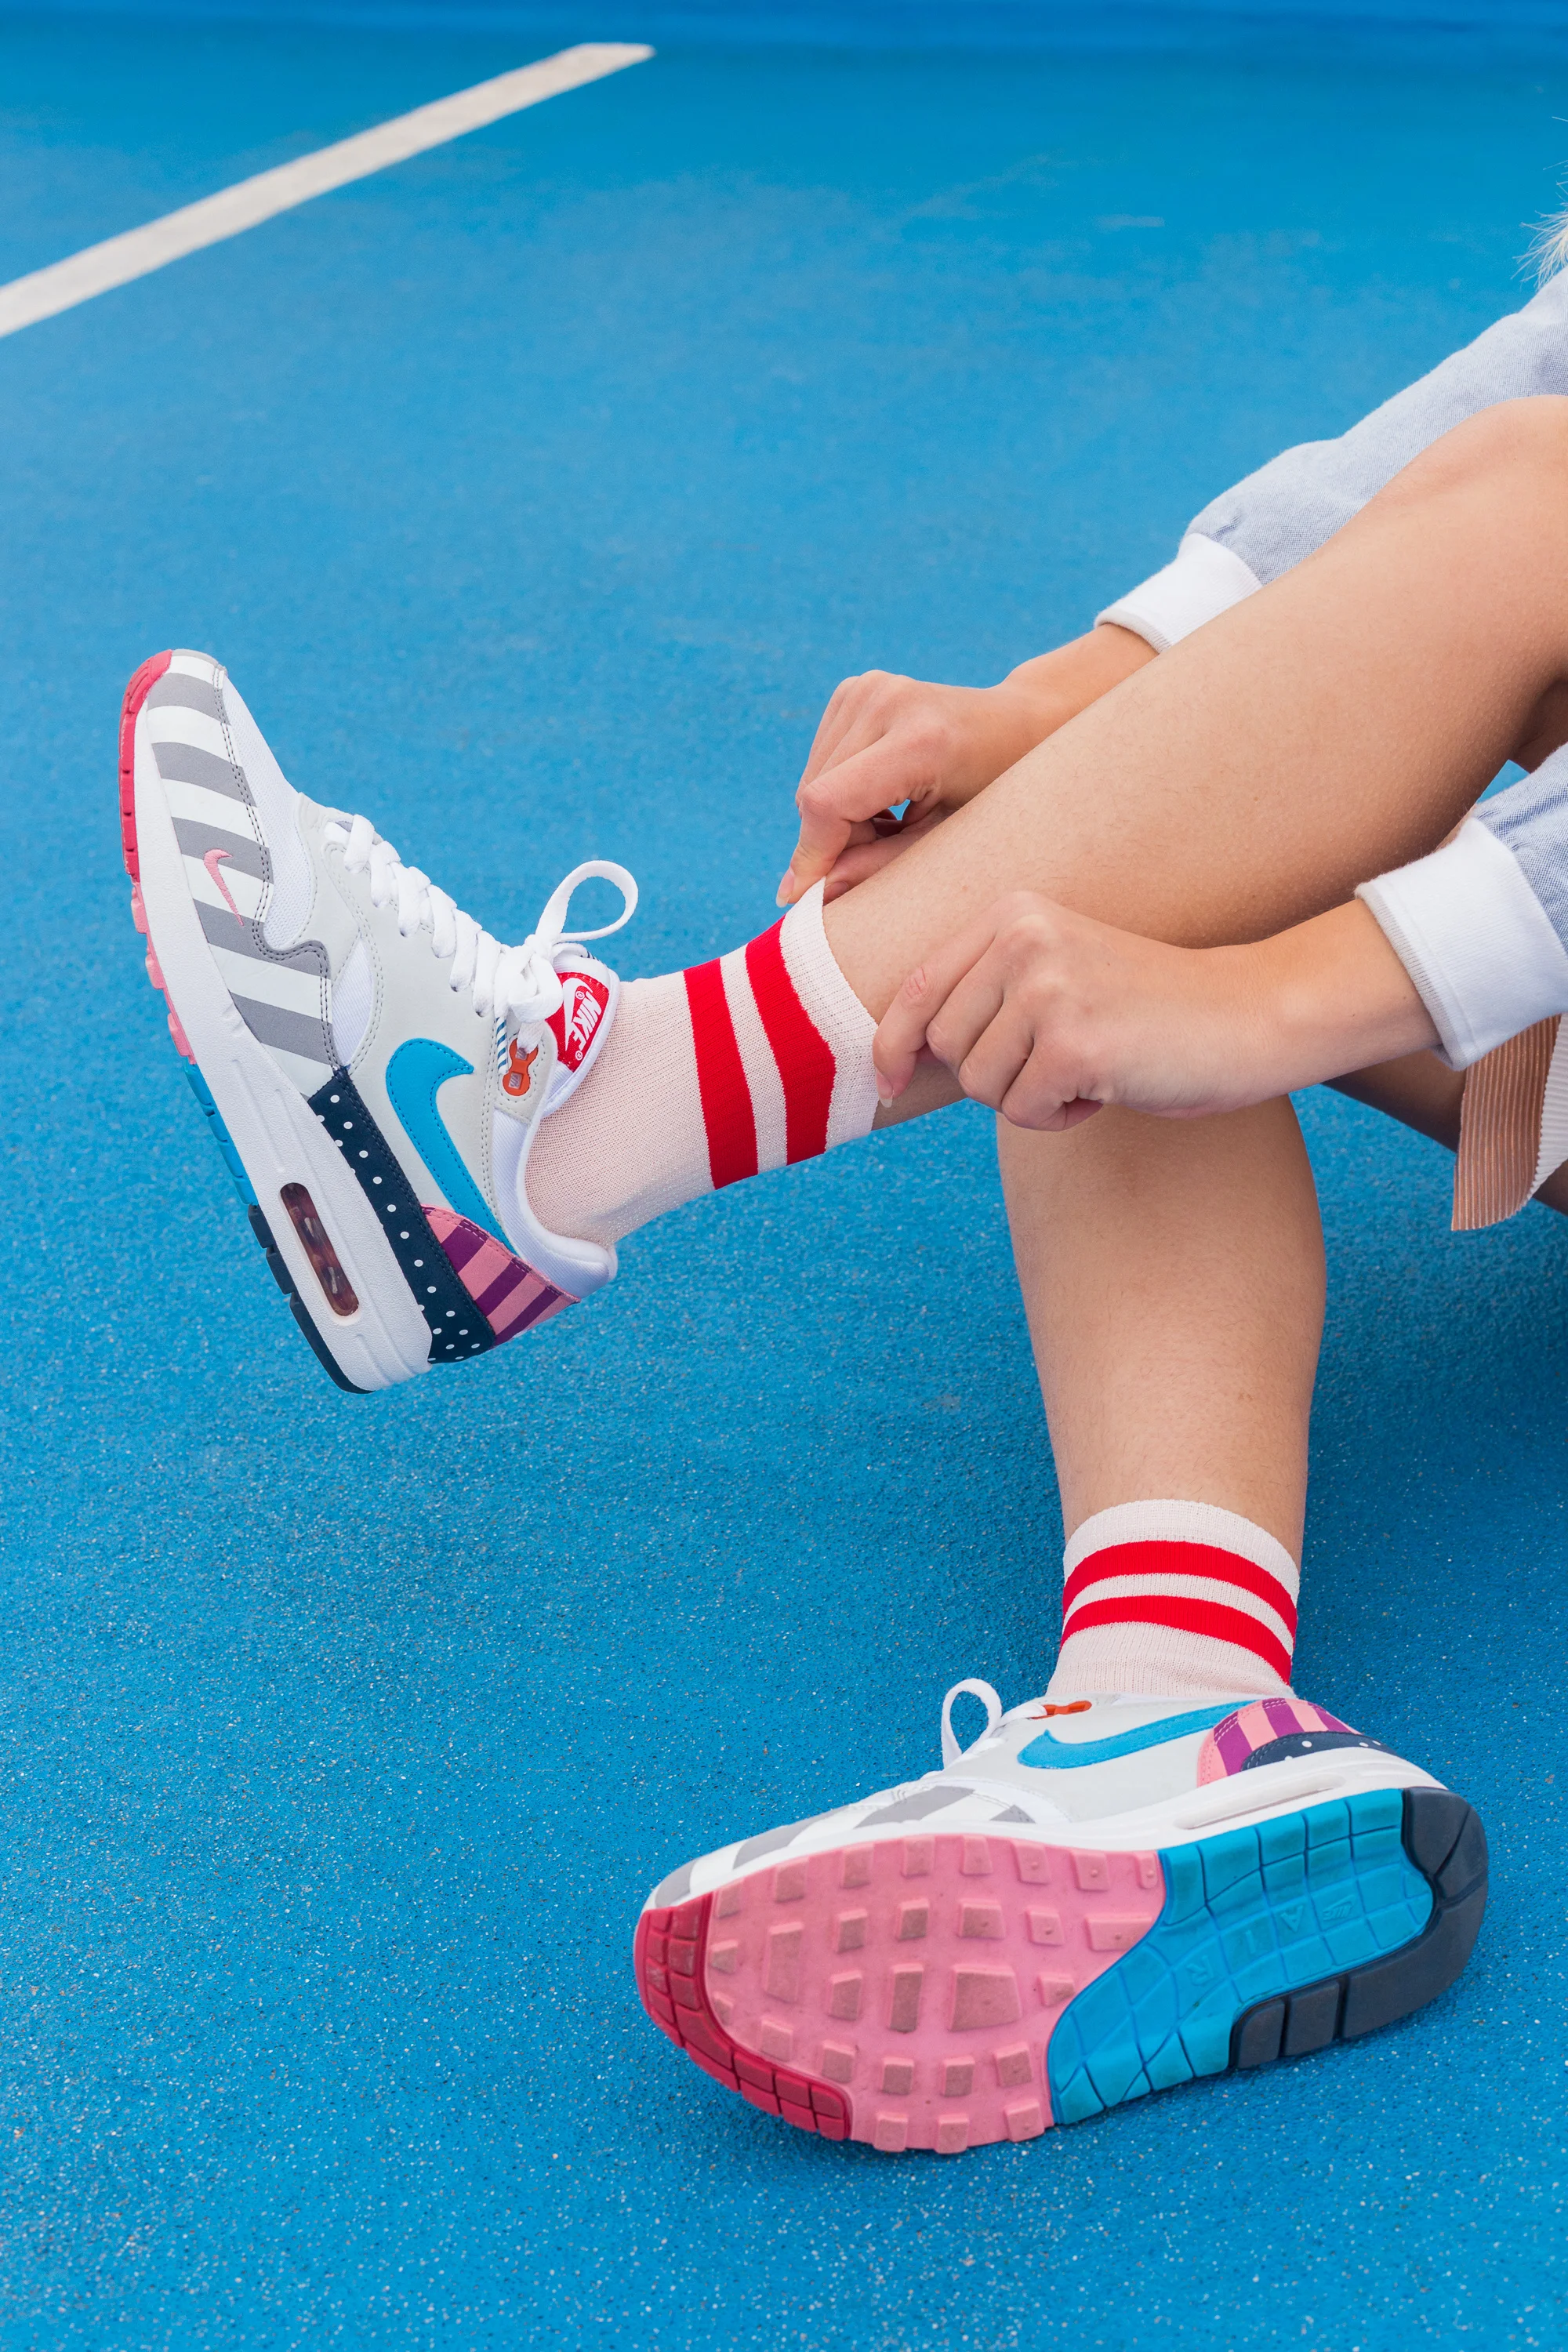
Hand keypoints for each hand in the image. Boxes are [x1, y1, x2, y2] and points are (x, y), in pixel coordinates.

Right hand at [778, 625, 1155, 908]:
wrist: (1020, 727)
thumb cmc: (996, 793)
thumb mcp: (948, 841)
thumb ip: (880, 867)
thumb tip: (812, 895)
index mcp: (920, 739)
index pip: (828, 801)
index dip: (811, 854)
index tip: (803, 898)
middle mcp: (886, 701)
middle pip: (814, 792)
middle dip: (830, 841)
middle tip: (876, 858)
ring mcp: (867, 687)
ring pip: (811, 779)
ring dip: (834, 818)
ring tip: (891, 825)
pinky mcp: (855, 688)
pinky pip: (820, 760)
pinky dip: (839, 790)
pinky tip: (883, 798)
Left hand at [873, 894, 1438, 1130]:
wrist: (1250, 1015)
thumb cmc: (1150, 1009)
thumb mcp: (1058, 975)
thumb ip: (986, 992)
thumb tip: (889, 1051)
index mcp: (1012, 913)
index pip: (917, 988)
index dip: (891, 1045)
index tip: (887, 1084)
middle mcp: (1021, 938)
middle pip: (944, 1045)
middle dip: (991, 1077)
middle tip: (1058, 1066)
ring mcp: (1046, 986)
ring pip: (979, 1084)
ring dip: (1029, 1099)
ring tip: (1089, 1070)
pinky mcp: (1073, 1041)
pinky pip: (1022, 1111)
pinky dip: (1060, 1118)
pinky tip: (1109, 1087)